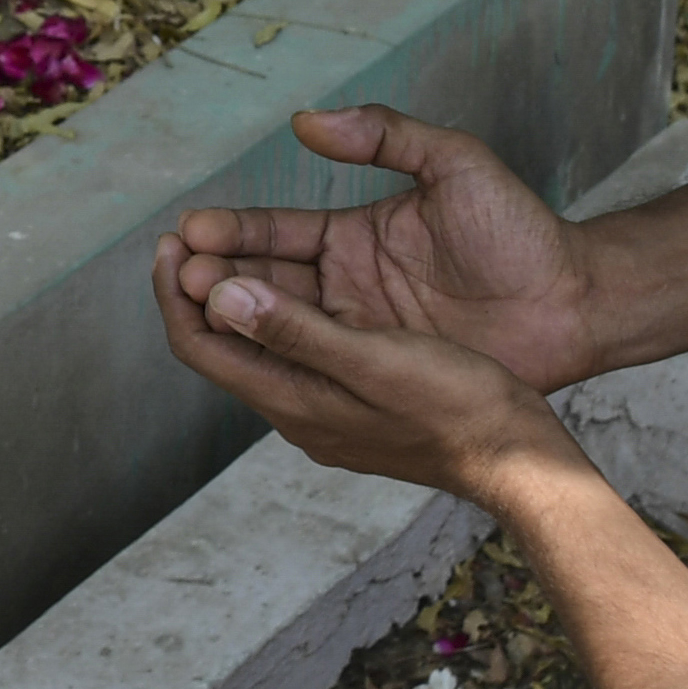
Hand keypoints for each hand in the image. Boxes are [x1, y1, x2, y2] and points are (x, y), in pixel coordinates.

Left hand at [156, 212, 582, 505]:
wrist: (516, 454)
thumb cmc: (456, 405)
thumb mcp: (374, 359)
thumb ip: (295, 329)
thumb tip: (220, 294)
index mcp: (293, 401)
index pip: (201, 346)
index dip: (177, 292)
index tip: (171, 240)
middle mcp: (299, 410)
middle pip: (226, 343)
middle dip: (202, 286)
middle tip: (190, 234)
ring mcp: (327, 410)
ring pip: (262, 343)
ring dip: (240, 294)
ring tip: (228, 244)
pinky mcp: (355, 399)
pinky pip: (297, 348)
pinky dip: (280, 308)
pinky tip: (295, 280)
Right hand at [164, 105, 603, 392]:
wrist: (574, 302)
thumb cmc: (520, 231)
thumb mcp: (455, 164)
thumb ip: (385, 136)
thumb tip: (306, 121)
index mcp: (350, 238)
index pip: (272, 234)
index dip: (230, 233)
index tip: (192, 232)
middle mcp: (343, 287)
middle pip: (258, 283)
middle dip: (211, 277)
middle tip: (177, 273)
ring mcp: (358, 334)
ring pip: (275, 329)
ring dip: (231, 321)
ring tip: (192, 310)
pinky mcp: (379, 374)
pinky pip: (314, 369)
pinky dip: (274, 364)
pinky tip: (244, 359)